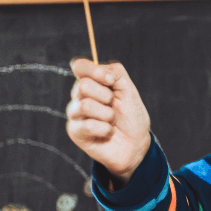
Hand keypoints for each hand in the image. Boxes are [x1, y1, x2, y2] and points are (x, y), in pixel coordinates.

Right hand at [66, 58, 150, 184]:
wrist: (136, 144)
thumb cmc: (132, 117)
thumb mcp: (129, 90)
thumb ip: (116, 73)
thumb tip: (101, 70)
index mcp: (91, 82)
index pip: (79, 66)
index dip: (94, 70)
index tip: (111, 81)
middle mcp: (79, 96)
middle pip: (83, 85)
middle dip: (106, 96)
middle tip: (114, 106)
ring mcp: (75, 114)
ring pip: (85, 105)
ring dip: (108, 115)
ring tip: (112, 121)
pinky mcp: (74, 132)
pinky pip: (88, 125)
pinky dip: (105, 129)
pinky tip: (108, 132)